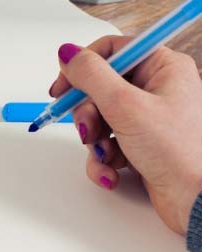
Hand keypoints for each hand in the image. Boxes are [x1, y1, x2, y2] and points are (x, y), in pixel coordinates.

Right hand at [51, 37, 201, 234]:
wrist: (198, 201)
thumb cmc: (181, 152)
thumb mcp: (126, 106)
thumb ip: (91, 76)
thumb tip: (68, 54)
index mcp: (162, 68)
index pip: (110, 51)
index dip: (81, 68)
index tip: (62, 87)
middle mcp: (156, 89)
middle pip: (99, 88)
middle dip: (87, 114)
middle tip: (88, 129)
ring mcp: (148, 119)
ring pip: (98, 119)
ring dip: (94, 141)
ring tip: (105, 154)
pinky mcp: (140, 144)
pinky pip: (106, 144)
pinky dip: (102, 159)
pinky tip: (112, 170)